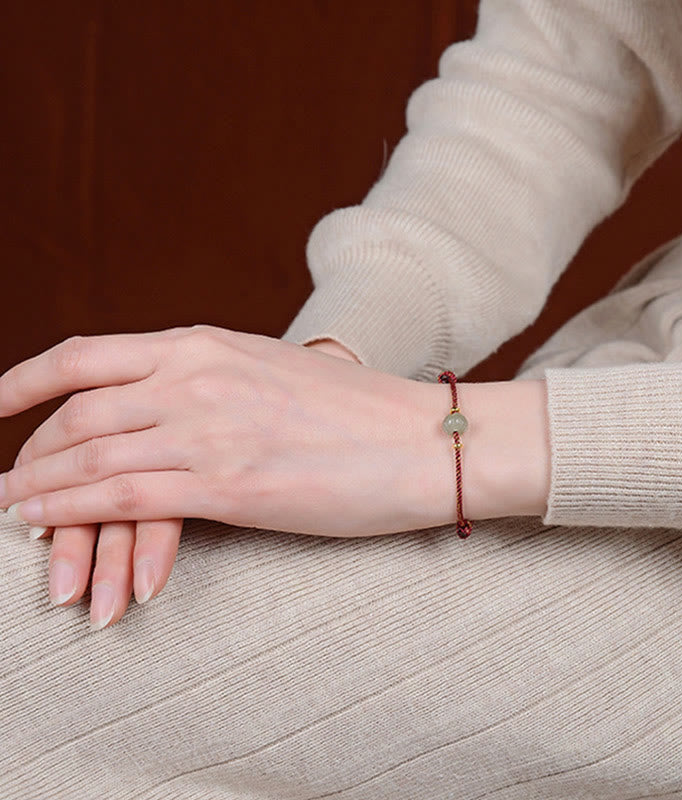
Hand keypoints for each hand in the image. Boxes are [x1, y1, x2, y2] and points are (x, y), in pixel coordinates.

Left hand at [0, 326, 434, 624]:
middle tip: (11, 481)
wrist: (421, 438)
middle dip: (31, 451)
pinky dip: (70, 511)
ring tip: (9, 511)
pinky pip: (124, 497)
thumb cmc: (359, 408)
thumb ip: (215, 379)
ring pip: (90, 458)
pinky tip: (42, 524)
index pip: (87, 356)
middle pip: (78, 413)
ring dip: (38, 488)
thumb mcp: (273, 370)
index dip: (25, 380)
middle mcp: (196, 379)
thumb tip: (172, 400)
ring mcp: (210, 431)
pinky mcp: (230, 487)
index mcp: (207, 345)